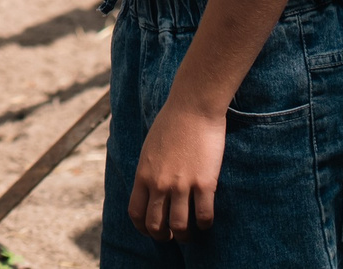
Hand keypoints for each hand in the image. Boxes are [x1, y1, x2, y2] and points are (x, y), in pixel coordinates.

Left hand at [128, 101, 224, 240]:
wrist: (193, 107)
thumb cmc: (172, 123)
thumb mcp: (149, 148)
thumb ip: (148, 171)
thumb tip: (150, 188)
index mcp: (143, 175)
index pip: (136, 213)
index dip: (143, 228)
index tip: (152, 231)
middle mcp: (159, 184)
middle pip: (156, 225)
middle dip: (163, 236)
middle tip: (172, 236)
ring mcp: (182, 185)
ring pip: (180, 226)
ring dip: (185, 236)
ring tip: (189, 234)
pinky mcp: (204, 183)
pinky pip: (204, 216)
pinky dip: (205, 224)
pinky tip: (206, 221)